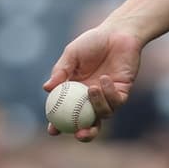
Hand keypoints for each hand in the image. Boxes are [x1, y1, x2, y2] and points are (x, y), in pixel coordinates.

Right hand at [43, 25, 142, 141]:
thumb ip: (61, 71)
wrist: (117, 33)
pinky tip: (105, 78)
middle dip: (85, 134)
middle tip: (79, 133)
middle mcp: (91, 98)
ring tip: (92, 88)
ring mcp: (108, 97)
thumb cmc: (92, 42)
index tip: (52, 130)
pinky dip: (109, 93)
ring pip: (103, 114)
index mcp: (75, 92)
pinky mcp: (122, 92)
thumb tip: (46, 88)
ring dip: (97, 105)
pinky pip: (116, 102)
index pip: (66, 114)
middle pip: (89, 125)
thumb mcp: (72, 54)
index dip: (58, 125)